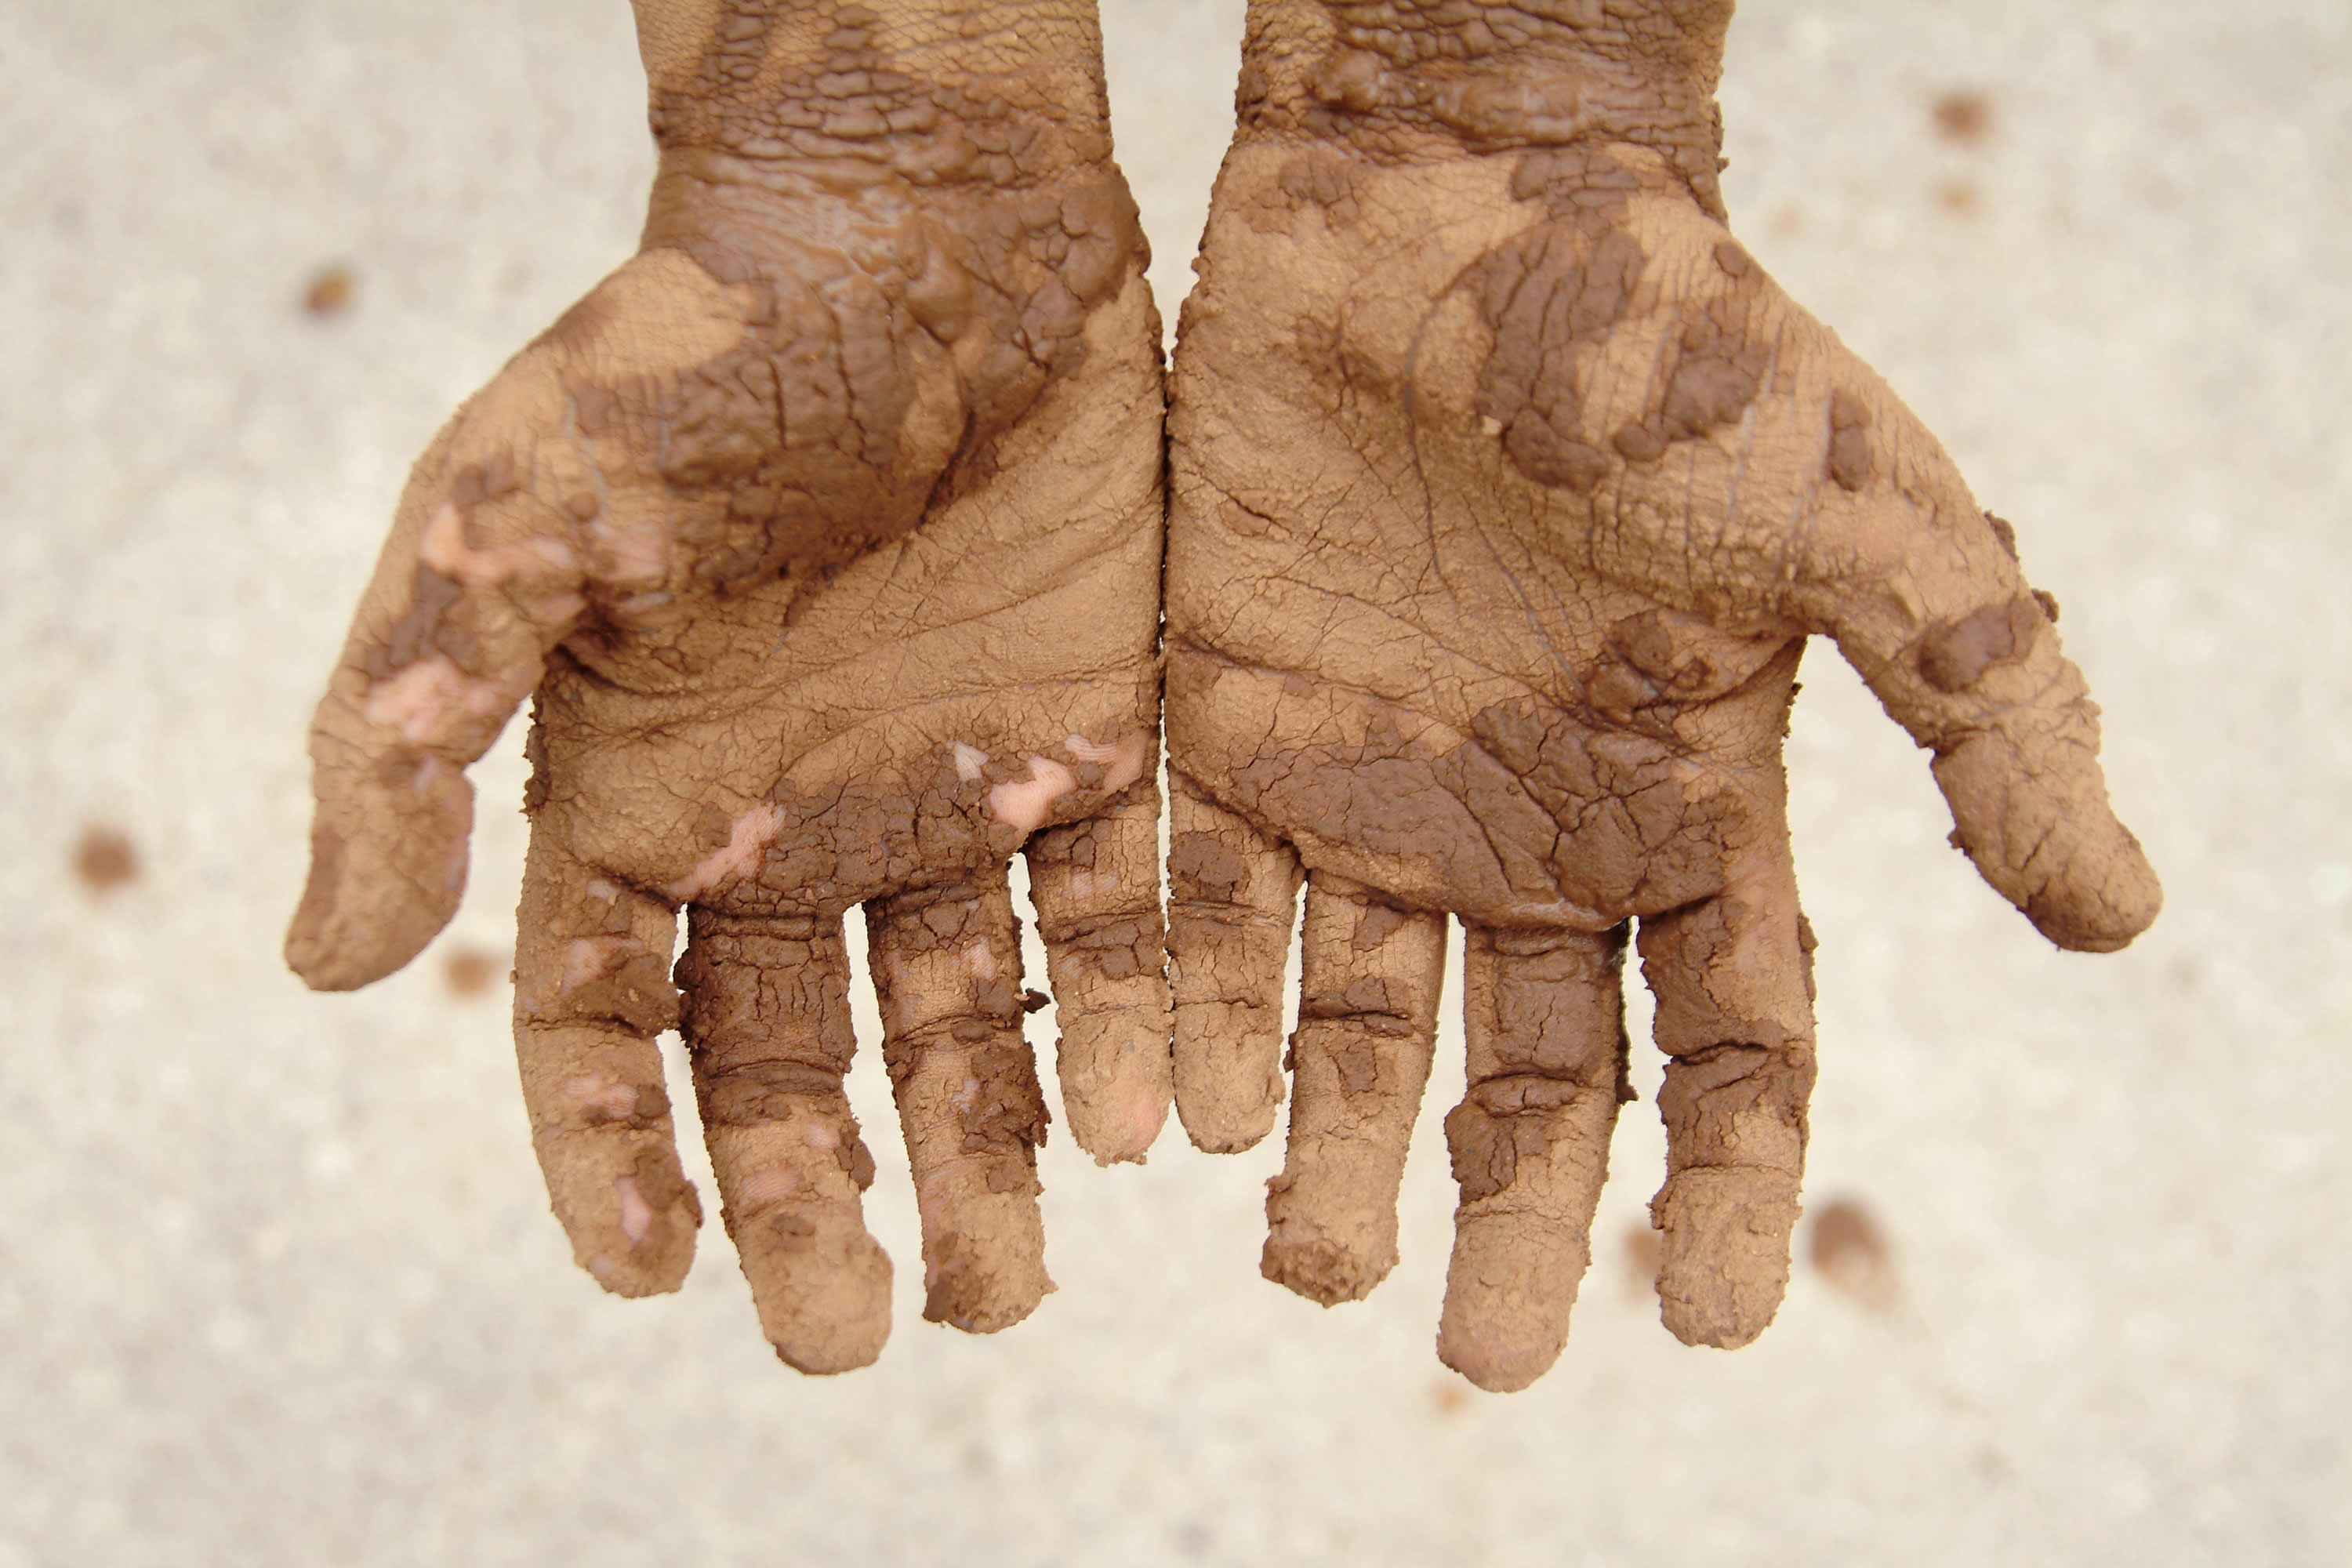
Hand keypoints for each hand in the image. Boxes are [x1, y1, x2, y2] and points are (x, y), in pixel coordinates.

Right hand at [286, 2, 1169, 1372]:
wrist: (919, 220)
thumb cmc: (695, 350)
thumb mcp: (509, 514)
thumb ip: (411, 722)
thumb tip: (326, 967)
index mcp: (642, 791)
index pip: (607, 1022)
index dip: (617, 1157)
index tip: (660, 1276)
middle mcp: (793, 819)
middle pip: (789, 1062)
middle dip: (815, 1202)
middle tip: (854, 1336)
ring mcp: (946, 787)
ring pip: (960, 1021)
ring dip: (979, 1159)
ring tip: (1006, 1289)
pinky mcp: (1092, 737)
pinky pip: (1111, 914)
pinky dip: (1121, 1021)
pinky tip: (1140, 1124)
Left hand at [1164, 1, 2157, 1389]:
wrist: (1454, 201)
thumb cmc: (1680, 348)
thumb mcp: (1871, 523)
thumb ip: (1983, 712)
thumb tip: (2122, 915)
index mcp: (1683, 804)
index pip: (1726, 1041)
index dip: (1727, 1184)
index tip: (1708, 1319)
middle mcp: (1528, 829)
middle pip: (1532, 1075)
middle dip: (1514, 1216)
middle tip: (1487, 1355)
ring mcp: (1374, 789)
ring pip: (1356, 1023)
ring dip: (1337, 1153)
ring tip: (1313, 1262)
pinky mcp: (1234, 731)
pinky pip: (1209, 913)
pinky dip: (1197, 1019)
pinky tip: (1185, 1122)